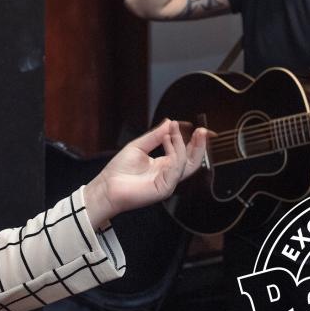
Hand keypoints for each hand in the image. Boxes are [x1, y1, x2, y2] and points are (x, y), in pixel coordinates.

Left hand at [84, 119, 207, 228]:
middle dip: (199, 145)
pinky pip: (175, 169)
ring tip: (174, 129)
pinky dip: (174, 153)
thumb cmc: (119, 170)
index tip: (191, 125)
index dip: (191, 140)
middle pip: (192, 161)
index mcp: (164, 165)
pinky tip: (167, 140)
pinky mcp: (165, 188)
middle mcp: (169, 174)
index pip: (185, 153)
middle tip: (202, 130)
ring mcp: (168, 182)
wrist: (107, 186)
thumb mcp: (138, 146)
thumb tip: (168, 122)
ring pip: (185, 163)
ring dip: (182, 144)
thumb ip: (155, 136)